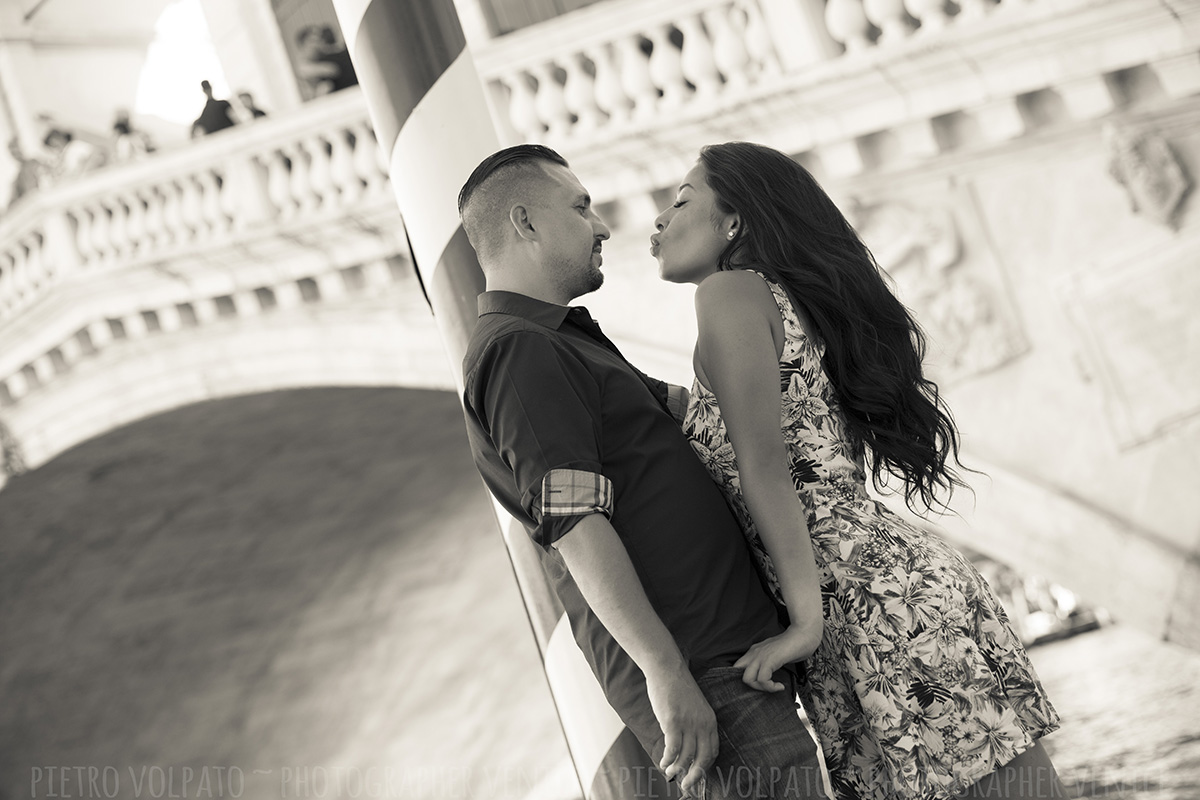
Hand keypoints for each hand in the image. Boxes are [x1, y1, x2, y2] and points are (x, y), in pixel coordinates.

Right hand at [646, 664, 718, 796]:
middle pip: (703, 758)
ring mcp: (688, 723)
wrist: (667, 668)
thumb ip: (696, 724)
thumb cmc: (678, 687)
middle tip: (687, 786)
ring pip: (685, 756)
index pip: (713, 750)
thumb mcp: (695, 706)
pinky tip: (663, 763)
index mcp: (710, 720)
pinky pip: (672, 749)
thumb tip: (689, 745)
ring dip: (677, 768)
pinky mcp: (672, 722)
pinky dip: (667, 759)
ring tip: (669, 772)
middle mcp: (702, 724)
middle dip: (695, 776)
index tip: (696, 773)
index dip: (705, 766)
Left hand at [734, 624, 820, 691]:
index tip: (761, 686)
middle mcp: (754, 653)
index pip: (736, 668)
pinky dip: (771, 687)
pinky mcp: (770, 659)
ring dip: (762, 688)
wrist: (804, 634)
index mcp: (754, 652)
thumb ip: (767, 664)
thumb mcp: (775, 656)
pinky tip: (781, 686)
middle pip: (741, 676)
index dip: (746, 681)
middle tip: (769, 687)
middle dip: (754, 687)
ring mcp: (761, 655)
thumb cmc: (794, 646)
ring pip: (748, 679)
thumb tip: (765, 680)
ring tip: (776, 687)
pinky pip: (762, 679)